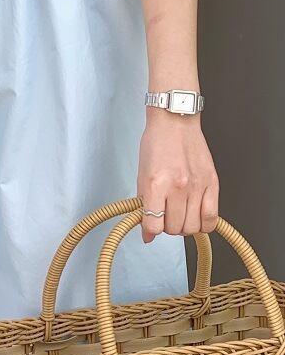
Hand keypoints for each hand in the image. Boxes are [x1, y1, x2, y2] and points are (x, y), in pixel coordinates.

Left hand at [137, 110, 218, 243]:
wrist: (176, 121)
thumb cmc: (157, 143)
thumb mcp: (142, 173)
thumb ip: (144, 203)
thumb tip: (147, 232)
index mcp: (156, 183)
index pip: (154, 223)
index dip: (150, 231)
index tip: (150, 229)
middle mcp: (178, 186)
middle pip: (174, 228)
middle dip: (167, 228)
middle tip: (165, 218)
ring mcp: (197, 186)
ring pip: (193, 227)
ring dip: (184, 227)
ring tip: (180, 216)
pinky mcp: (212, 183)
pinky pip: (212, 217)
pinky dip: (204, 224)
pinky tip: (196, 216)